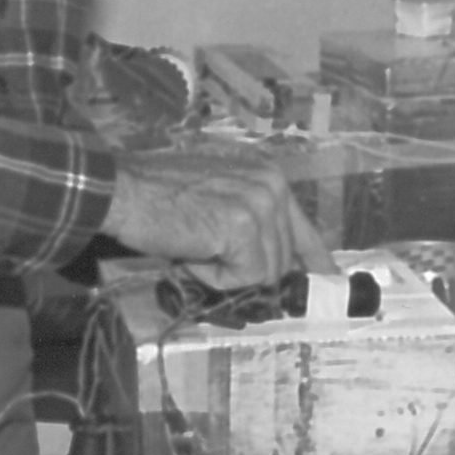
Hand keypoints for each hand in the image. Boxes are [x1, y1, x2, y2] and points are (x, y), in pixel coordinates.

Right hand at [101, 143, 334, 291]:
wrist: (124, 190)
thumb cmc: (159, 195)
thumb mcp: (217, 198)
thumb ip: (249, 221)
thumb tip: (273, 264)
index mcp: (268, 176)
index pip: (304, 227)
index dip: (315, 259)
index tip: (330, 279)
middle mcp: (272, 185)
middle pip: (283, 258)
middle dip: (246, 269)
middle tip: (204, 253)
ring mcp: (260, 204)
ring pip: (265, 272)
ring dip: (225, 273)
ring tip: (193, 247)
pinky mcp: (244, 226)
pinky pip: (245, 277)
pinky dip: (214, 276)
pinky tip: (191, 253)